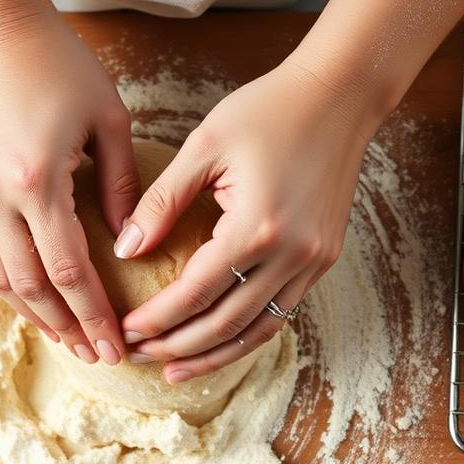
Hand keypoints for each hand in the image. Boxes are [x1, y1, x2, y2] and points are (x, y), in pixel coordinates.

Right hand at [0, 13, 138, 364]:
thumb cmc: (60, 67)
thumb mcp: (110, 121)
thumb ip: (125, 188)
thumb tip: (132, 246)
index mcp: (38, 180)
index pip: (69, 271)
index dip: (93, 315)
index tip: (116, 345)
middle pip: (32, 288)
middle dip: (68, 328)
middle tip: (98, 357)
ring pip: (1, 280)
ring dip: (36, 316)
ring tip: (69, 340)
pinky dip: (11, 287)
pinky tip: (36, 303)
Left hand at [114, 61, 382, 382]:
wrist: (339, 95)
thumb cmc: (268, 109)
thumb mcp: (203, 147)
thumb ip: (160, 202)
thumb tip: (124, 250)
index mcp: (256, 226)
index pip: (194, 293)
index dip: (156, 318)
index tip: (125, 329)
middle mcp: (290, 254)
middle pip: (223, 324)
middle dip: (176, 346)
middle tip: (138, 355)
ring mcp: (312, 262)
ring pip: (255, 330)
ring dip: (211, 355)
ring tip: (173, 369)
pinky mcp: (322, 259)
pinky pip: (279, 313)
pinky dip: (245, 335)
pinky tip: (217, 344)